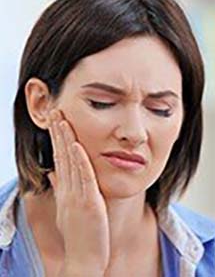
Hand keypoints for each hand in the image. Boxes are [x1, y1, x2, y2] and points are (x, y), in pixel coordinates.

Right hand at [48, 110, 109, 274]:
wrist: (84, 259)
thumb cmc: (79, 233)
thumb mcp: (67, 207)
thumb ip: (61, 187)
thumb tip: (53, 171)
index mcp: (65, 189)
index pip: (59, 157)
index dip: (56, 138)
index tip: (55, 120)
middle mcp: (68, 189)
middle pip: (62, 155)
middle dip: (58, 132)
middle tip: (55, 110)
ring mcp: (77, 195)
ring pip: (70, 162)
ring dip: (67, 140)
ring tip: (62, 120)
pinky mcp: (89, 203)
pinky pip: (84, 178)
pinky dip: (80, 161)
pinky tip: (77, 145)